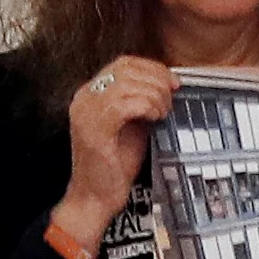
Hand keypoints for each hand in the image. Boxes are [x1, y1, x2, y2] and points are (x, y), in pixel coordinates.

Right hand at [59, 57, 176, 251]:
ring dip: (155, 96)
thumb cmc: (117, 163)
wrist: (96, 195)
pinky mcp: (94, 129)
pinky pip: (125, 104)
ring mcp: (86, 111)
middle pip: (127, 68)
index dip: (154, 68)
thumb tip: (170, 86)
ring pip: (128, 84)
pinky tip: (155, 119)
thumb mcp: (135, 123)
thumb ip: (144, 102)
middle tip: (172, 101)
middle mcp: (84, 97)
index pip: (124, 63)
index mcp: (92, 92)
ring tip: (163, 114)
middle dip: (158, 81)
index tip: (174, 83)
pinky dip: (147, 107)